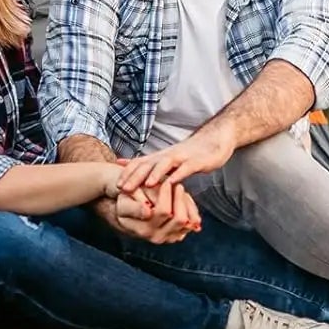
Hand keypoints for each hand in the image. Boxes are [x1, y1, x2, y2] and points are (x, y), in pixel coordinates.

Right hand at [114, 181, 201, 243]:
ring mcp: (169, 238)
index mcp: (144, 229)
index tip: (165, 181)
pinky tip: (181, 199)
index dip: (166, 194)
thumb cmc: (125, 205)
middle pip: (179, 219)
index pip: (163, 212)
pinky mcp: (177, 235)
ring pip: (188, 221)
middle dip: (179, 198)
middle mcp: (158, 237)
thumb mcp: (124, 204)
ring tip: (178, 190)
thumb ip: (134, 208)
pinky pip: (191, 223)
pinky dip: (189, 210)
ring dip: (185, 203)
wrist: (128, 216)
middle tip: (175, 184)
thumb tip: (147, 211)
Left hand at [119, 125, 235, 193]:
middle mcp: (167, 156)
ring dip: (155, 174)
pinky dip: (178, 174)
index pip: (138, 164)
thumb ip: (146, 163)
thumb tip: (123, 164)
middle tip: (122, 188)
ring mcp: (181, 158)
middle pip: (148, 164)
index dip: (127, 174)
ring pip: (165, 164)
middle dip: (134, 177)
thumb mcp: (165, 159)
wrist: (213, 140)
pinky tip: (172, 183)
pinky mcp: (196, 161)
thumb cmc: (188, 154)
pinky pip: (186, 168)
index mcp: (159, 158)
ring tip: (146, 185)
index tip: (115, 186)